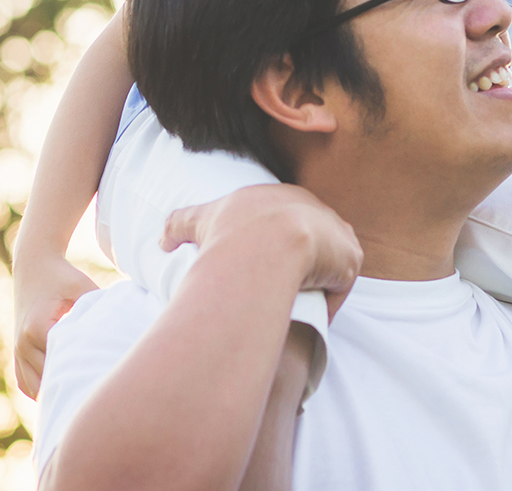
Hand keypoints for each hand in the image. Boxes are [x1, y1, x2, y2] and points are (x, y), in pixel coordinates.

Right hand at [13, 253, 101, 398]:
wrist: (34, 268)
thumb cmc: (63, 278)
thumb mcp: (82, 288)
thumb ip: (97, 307)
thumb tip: (121, 327)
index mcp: (37, 329)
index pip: (61, 364)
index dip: (84, 372)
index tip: (103, 379)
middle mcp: (22, 344)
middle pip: (48, 381)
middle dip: (72, 386)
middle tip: (98, 394)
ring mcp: (17, 352)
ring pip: (35, 389)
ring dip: (56, 392)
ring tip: (82, 395)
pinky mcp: (16, 355)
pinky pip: (27, 385)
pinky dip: (43, 390)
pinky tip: (64, 390)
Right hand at [162, 185, 361, 313]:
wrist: (267, 244)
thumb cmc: (231, 231)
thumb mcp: (198, 220)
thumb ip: (178, 224)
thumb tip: (161, 242)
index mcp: (281, 198)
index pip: (283, 222)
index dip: (273, 245)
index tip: (259, 267)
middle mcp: (313, 209)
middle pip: (310, 241)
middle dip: (298, 263)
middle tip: (277, 290)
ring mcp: (336, 232)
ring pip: (327, 262)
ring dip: (315, 281)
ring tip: (293, 304)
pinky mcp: (350, 258)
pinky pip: (339, 284)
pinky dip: (327, 299)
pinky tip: (310, 313)